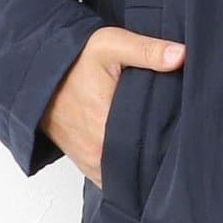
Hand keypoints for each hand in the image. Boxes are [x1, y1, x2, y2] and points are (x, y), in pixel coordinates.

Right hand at [42, 26, 186, 185]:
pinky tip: (139, 152)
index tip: (185, 128)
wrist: (37, 75)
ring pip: (130, 174)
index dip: (174, 139)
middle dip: (162, 151)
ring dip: (144, 162)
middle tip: (175, 133)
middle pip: (145, 163)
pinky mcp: (87, 165)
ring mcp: (92, 163)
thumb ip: (147, 50)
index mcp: (109, 126)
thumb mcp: (110, 45)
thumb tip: (181, 55)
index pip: (156, 146)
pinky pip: (114, 177)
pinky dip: (127, 168)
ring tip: (158, 143)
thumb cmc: (73, 62)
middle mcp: (99, 152)